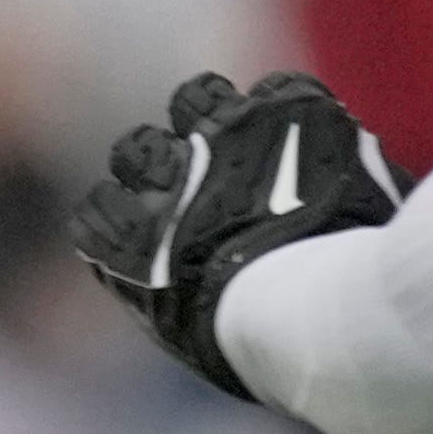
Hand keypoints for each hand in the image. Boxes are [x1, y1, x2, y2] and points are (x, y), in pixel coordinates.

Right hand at [74, 70, 400, 392]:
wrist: (335, 310)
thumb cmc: (270, 345)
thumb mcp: (191, 332)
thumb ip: (162, 293)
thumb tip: (157, 281)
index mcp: (132, 243)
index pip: (97, 211)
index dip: (125, 217)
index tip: (150, 231)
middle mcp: (167, 179)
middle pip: (136, 150)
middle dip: (162, 162)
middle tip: (203, 182)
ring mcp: (230, 137)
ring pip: (196, 97)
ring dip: (215, 116)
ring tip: (249, 138)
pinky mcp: (293, 111)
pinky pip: (278, 88)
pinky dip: (289, 108)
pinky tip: (310, 132)